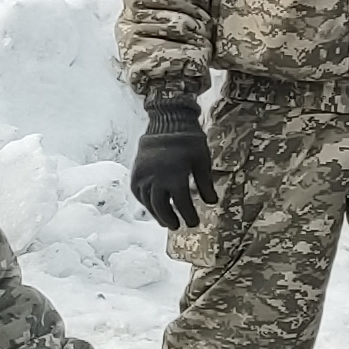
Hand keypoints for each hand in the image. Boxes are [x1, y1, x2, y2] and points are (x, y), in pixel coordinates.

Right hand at [128, 96, 217, 230]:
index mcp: (175, 177)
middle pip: (162, 207)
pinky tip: (153, 207)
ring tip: (166, 221)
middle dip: (170, 219)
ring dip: (157, 214)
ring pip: (148, 202)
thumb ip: (205, 183)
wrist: (167, 122)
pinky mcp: (136, 172)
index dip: (189, 216)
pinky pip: (138, 193)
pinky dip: (145, 202)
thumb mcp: (202, 161)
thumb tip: (212, 202)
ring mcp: (144, 176)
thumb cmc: (189, 141)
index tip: (194, 223)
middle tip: (177, 226)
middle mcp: (156, 179)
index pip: (182, 204)